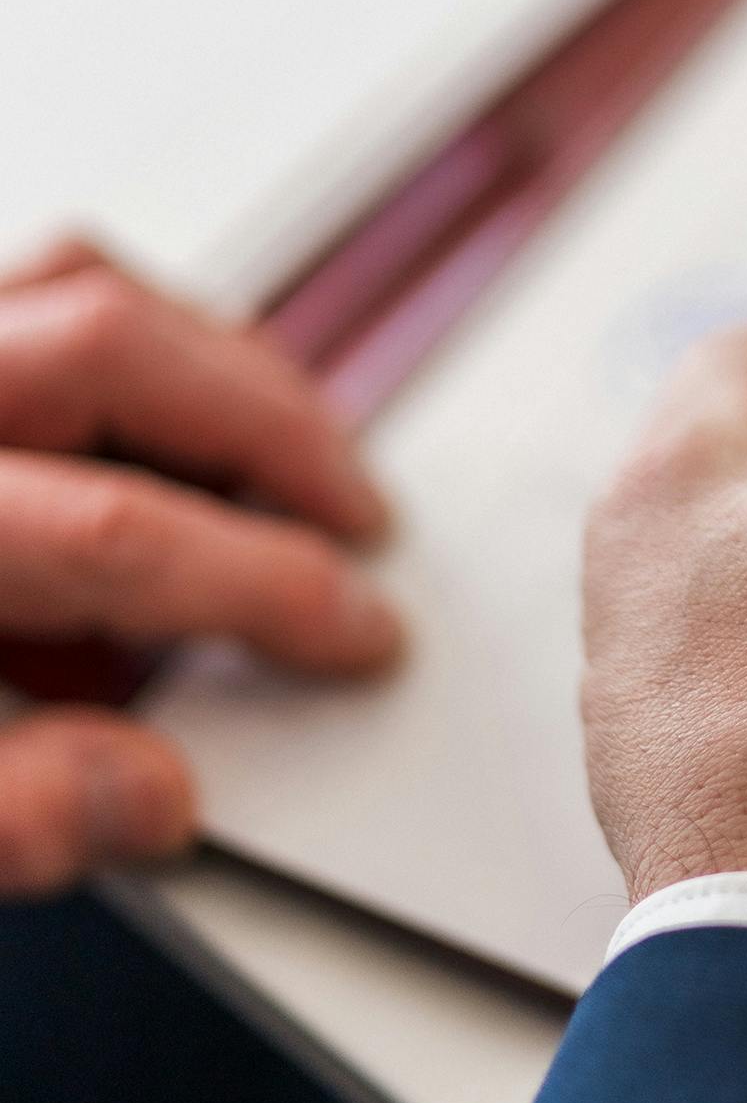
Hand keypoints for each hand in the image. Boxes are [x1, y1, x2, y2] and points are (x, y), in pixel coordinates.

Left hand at [0, 240, 401, 894]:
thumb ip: (10, 815)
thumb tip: (155, 797)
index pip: (119, 534)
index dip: (266, 589)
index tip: (357, 634)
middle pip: (108, 346)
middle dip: (271, 430)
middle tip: (356, 515)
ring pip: (76, 287)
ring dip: (207, 362)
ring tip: (292, 448)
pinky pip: (32, 292)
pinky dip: (127, 341)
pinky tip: (170, 420)